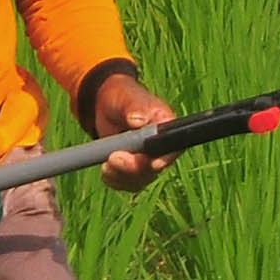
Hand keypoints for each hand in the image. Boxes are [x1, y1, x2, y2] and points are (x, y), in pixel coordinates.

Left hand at [89, 69, 177, 193]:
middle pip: (155, 168)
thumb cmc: (121, 97)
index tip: (153, 164)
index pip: (174, 147)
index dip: (166, 158)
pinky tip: (106, 170)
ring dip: (122, 176)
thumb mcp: (126, 98)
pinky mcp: (134, 169)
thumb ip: (134, 108)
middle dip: (134, 168)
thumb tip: (139, 120)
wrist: (106, 106)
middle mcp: (161, 147)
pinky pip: (127, 183)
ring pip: (141, 179)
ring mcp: (147, 160)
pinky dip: (114, 180)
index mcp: (166, 127)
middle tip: (113, 157)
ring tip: (105, 165)